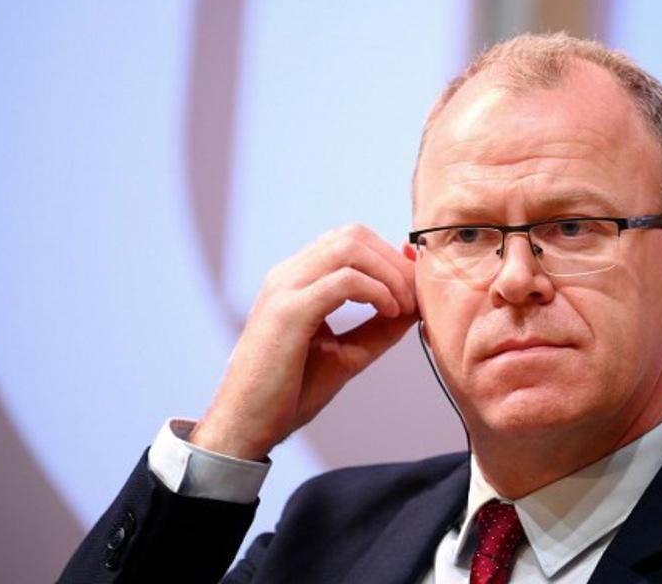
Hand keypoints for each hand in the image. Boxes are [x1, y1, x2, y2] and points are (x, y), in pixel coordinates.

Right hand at [190, 224, 418, 459]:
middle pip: (353, 235)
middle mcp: (288, 276)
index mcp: (296, 280)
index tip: (413, 286)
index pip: (349, 241)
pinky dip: (377, 290)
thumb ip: (378, 328)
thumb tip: (416, 307)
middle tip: (414, 295)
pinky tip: (389, 312)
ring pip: (349, 247)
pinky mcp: (289, 312)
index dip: (388, 256)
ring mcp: (285, 289)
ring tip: (402, 306)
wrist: (246, 427)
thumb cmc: (289, 393)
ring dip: (388, 272)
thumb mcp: (346, 353)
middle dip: (393, 260)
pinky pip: (344, 280)